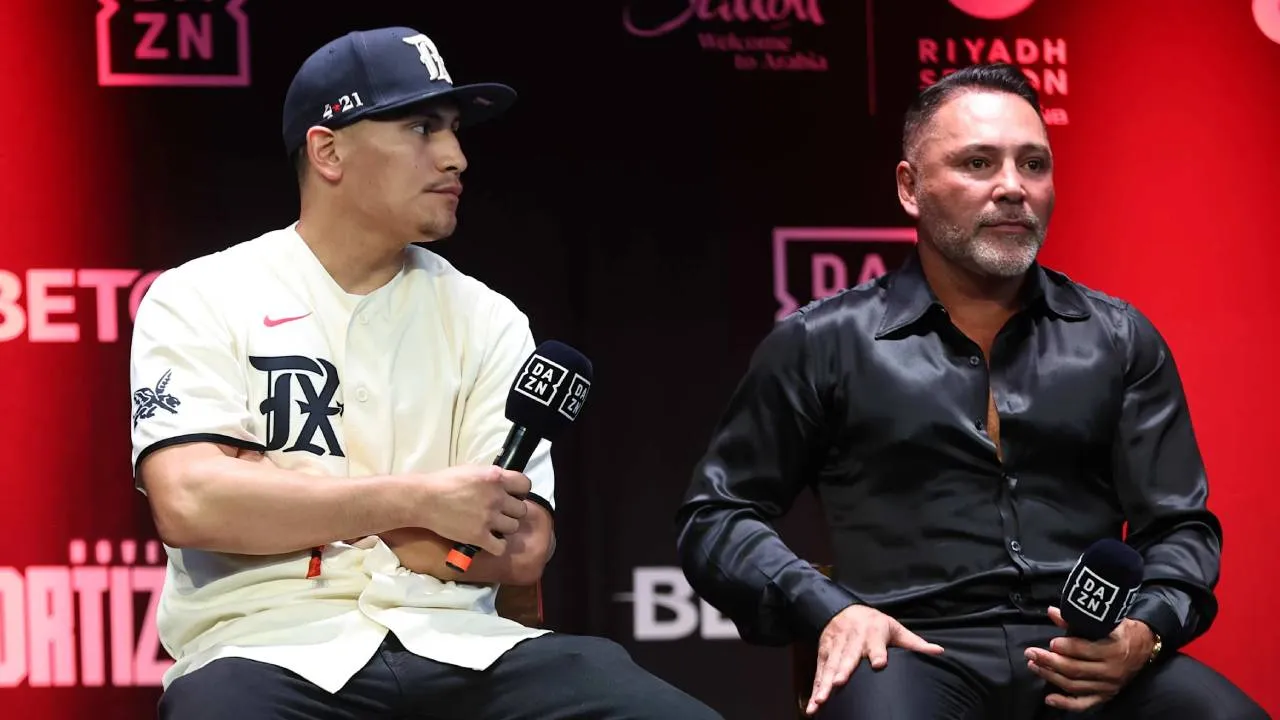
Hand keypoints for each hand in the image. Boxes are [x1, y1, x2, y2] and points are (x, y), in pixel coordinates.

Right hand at [414, 465, 529, 555]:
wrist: (424, 499)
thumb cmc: (444, 482)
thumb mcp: (472, 470)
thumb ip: (491, 477)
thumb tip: (503, 482)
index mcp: (495, 477)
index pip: (525, 484)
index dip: (520, 492)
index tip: (514, 496)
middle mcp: (496, 497)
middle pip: (522, 509)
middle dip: (512, 511)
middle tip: (500, 513)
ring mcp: (489, 517)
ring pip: (514, 527)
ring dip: (505, 527)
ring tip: (493, 526)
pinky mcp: (479, 536)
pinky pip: (501, 547)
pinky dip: (498, 546)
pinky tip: (491, 541)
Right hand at [806, 605, 944, 715]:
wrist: (842, 609)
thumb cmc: (875, 623)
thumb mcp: (895, 628)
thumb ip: (915, 643)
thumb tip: (940, 652)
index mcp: (873, 635)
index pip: (877, 646)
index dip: (878, 654)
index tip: (879, 664)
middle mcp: (853, 642)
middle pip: (848, 657)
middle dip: (842, 670)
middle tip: (838, 683)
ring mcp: (836, 648)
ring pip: (830, 667)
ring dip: (824, 684)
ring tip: (820, 701)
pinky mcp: (824, 653)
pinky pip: (819, 672)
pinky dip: (815, 687)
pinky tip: (814, 704)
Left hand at [1025, 606, 1154, 711]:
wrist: (1146, 646)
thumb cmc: (1123, 630)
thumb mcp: (1107, 620)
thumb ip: (1078, 619)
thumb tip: (1051, 611)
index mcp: (1112, 650)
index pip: (1085, 651)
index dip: (1066, 647)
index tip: (1051, 642)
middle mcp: (1110, 671)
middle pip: (1075, 669)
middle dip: (1049, 661)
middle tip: (1031, 653)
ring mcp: (1107, 686)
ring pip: (1074, 685)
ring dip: (1051, 677)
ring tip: (1034, 666)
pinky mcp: (1105, 695)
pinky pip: (1084, 704)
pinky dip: (1066, 703)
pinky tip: (1049, 699)